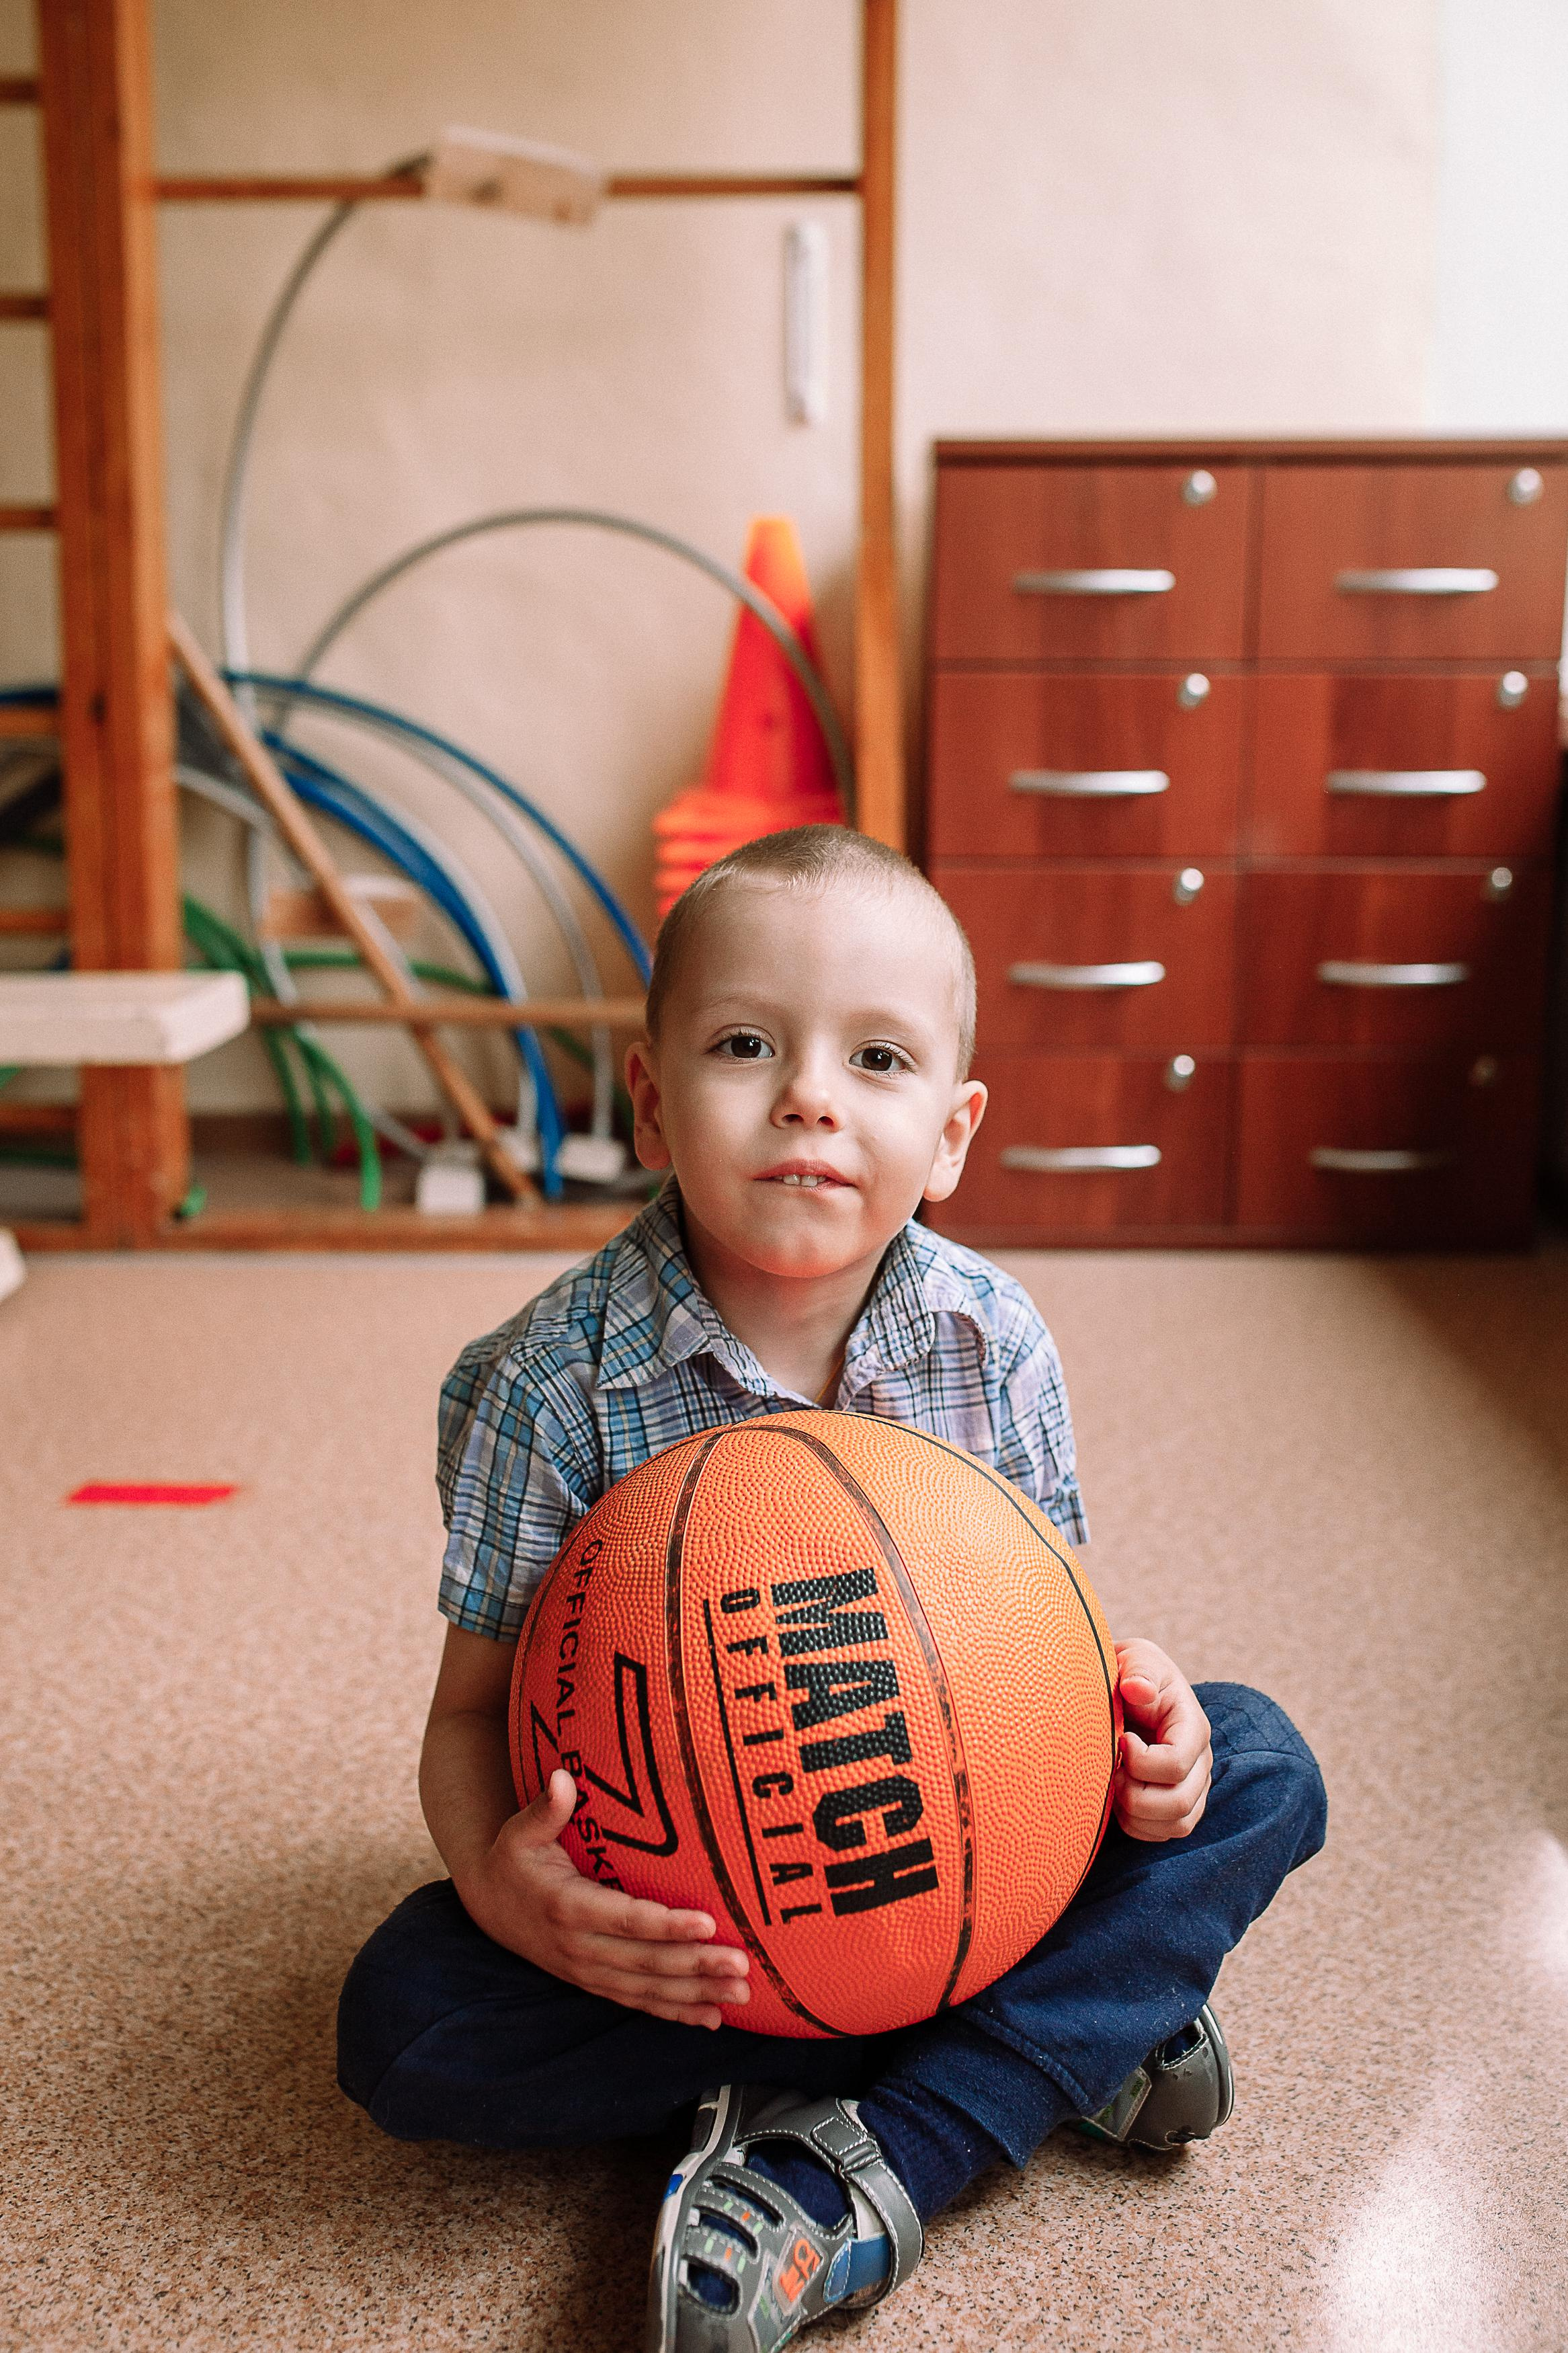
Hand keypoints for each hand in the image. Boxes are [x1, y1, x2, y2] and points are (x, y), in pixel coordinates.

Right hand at [457, 1770, 750, 2028]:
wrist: (488, 1905)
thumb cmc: (514, 1860)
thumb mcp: (521, 1832)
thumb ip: (547, 1808)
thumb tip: (563, 1777)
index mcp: (566, 1907)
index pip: (624, 1919)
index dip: (665, 1924)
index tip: (706, 1921)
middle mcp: (579, 1948)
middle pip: (645, 1961)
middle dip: (696, 1964)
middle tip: (741, 1964)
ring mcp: (587, 1971)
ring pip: (647, 1989)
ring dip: (695, 1994)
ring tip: (740, 1993)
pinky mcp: (594, 1983)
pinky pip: (638, 2002)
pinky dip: (675, 2013)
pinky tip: (711, 2018)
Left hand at [1113, 1639, 1211, 1841]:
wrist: (1131, 1690)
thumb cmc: (1132, 1674)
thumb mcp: (1135, 1659)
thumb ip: (1139, 1670)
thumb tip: (1137, 1689)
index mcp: (1193, 1727)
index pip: (1175, 1764)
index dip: (1139, 1762)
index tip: (1119, 1740)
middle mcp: (1201, 1762)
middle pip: (1178, 1803)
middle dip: (1134, 1794)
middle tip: (1110, 1770)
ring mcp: (1194, 1787)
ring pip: (1175, 1824)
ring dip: (1135, 1813)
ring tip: (1114, 1784)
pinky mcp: (1180, 1806)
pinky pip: (1164, 1834)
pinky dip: (1137, 1825)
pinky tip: (1119, 1800)